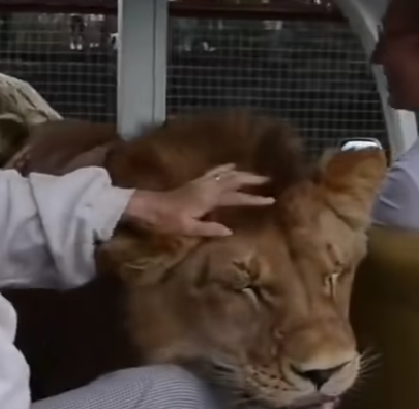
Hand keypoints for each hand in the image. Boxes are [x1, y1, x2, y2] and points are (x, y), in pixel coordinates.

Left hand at [124, 164, 272, 236]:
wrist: (147, 207)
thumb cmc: (166, 220)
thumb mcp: (188, 229)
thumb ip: (209, 230)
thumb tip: (230, 231)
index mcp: (209, 198)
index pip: (237, 197)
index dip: (254, 199)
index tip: (271, 199)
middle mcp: (207, 186)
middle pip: (235, 179)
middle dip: (252, 180)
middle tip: (268, 180)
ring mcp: (201, 182)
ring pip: (226, 173)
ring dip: (241, 173)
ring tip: (253, 174)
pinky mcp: (195, 183)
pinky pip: (215, 172)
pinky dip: (226, 169)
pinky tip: (229, 167)